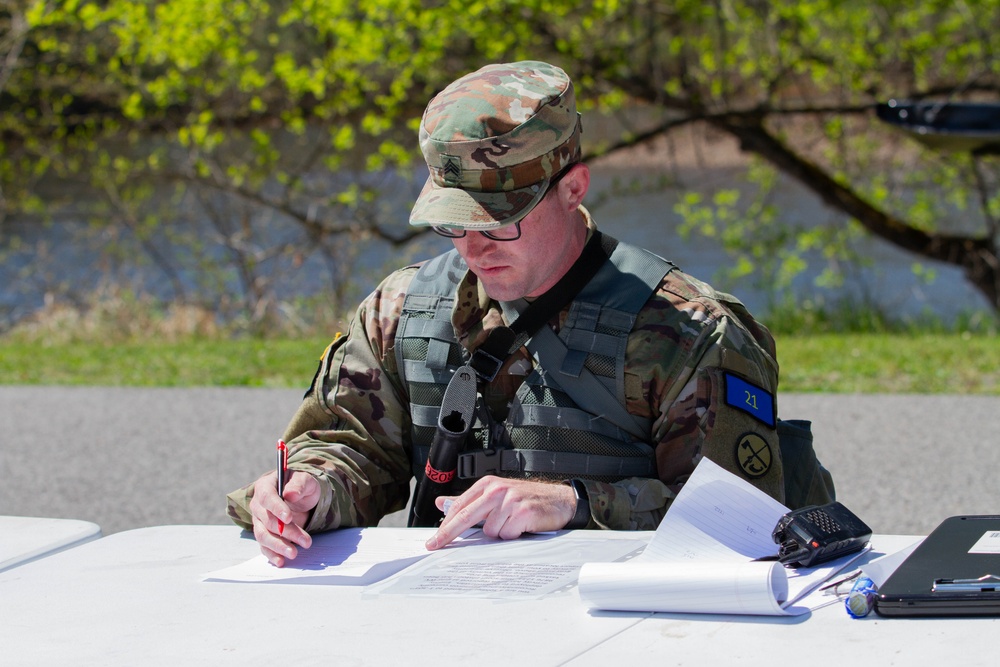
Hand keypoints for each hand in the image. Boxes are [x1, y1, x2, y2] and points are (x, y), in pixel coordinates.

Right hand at [249, 470, 319, 566]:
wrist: (300, 497)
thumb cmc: (300, 486)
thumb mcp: (305, 480)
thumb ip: (299, 484)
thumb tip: (290, 494)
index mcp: (265, 486)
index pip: (266, 497)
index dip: (276, 508)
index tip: (289, 518)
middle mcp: (258, 505)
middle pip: (268, 520)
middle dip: (287, 531)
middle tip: (305, 540)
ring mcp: (259, 521)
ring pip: (264, 535)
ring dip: (279, 546)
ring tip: (294, 553)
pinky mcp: (264, 534)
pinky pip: (264, 546)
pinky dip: (272, 554)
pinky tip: (281, 561)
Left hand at [424, 476, 576, 549]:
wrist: (559, 500)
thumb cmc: (526, 499)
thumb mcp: (495, 495)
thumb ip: (468, 501)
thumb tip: (441, 504)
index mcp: (488, 484)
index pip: (460, 506)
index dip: (445, 525)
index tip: (435, 539)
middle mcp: (497, 490)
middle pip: (466, 516)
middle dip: (449, 533)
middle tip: (436, 546)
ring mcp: (510, 500)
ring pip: (490, 531)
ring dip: (500, 533)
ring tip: (512, 524)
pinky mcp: (522, 512)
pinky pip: (507, 534)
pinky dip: (513, 535)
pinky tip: (521, 526)